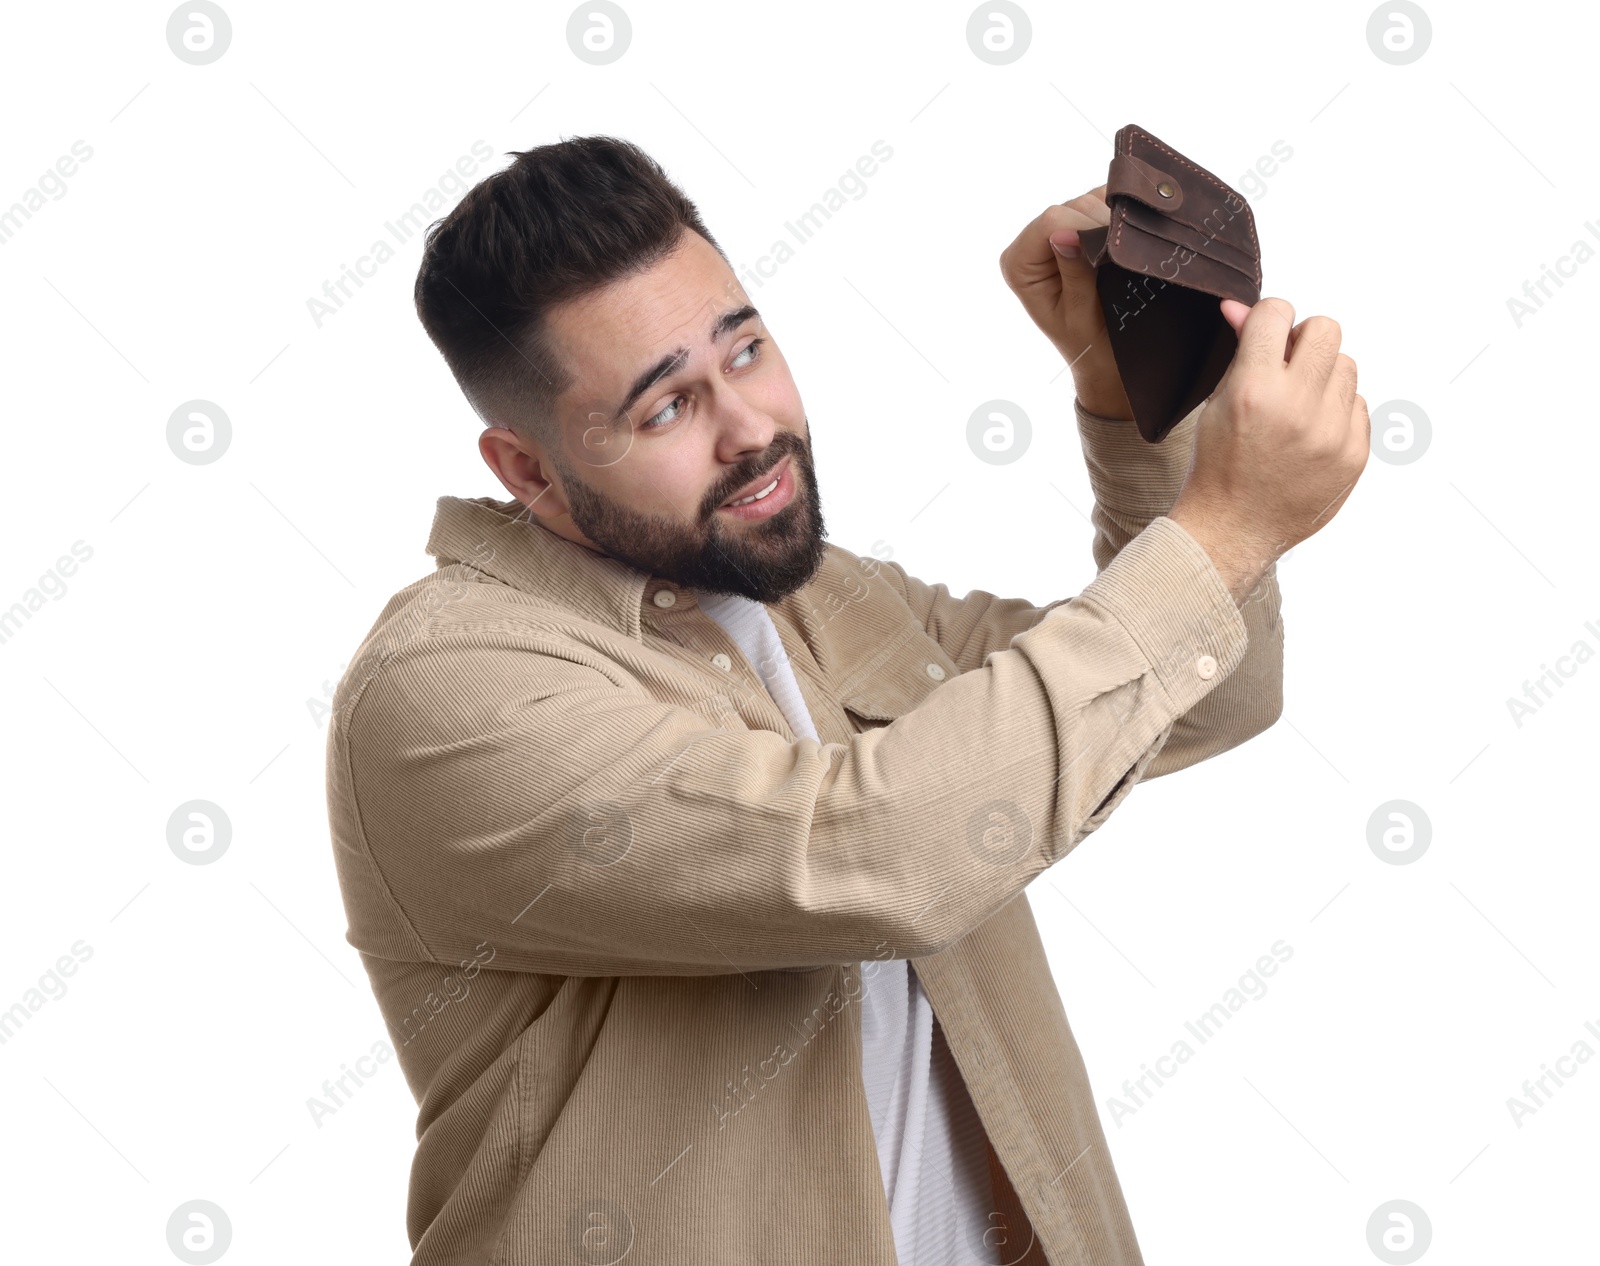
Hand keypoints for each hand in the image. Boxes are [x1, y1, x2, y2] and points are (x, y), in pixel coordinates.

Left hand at [999, 185, 1132, 419]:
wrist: (1108, 359)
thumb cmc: (1092, 345)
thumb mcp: (1081, 316)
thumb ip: (1074, 275)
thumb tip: (1065, 233)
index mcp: (1019, 264)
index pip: (1051, 220)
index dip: (1086, 228)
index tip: (1113, 254)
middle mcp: (1032, 243)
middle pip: (1072, 205)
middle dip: (1103, 226)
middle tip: (1127, 258)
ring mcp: (1058, 231)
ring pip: (1090, 200)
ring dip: (1116, 221)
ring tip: (1131, 254)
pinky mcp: (1082, 226)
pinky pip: (1104, 202)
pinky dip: (1123, 213)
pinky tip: (1135, 236)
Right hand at [1168, 297, 1370, 604]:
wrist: (1234, 529)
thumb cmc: (1218, 466)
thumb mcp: (1216, 404)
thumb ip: (1239, 352)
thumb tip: (1242, 308)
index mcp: (1253, 390)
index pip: (1277, 312)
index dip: (1268, 319)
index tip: (1265, 335)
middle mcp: (1297, 407)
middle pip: (1326, 329)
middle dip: (1305, 340)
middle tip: (1287, 366)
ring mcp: (1332, 432)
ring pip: (1347, 365)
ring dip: (1324, 377)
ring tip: (1297, 408)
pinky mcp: (1355, 453)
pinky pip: (1359, 405)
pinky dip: (1337, 411)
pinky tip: (1310, 435)